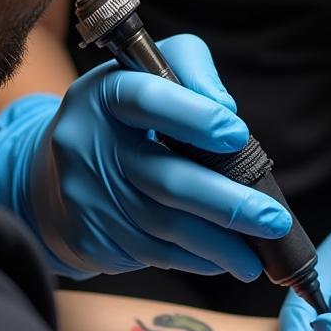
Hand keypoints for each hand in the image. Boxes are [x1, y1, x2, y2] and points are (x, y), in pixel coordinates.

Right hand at [0, 35, 290, 279]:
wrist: (56, 170)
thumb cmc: (126, 115)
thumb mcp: (151, 71)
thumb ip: (191, 70)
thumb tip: (227, 107)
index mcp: (106, 94)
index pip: (148, 101)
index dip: (195, 118)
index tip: (239, 135)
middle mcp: (88, 143)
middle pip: (164, 179)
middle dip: (227, 204)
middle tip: (274, 219)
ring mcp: (86, 194)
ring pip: (164, 225)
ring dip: (219, 245)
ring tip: (257, 257)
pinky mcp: (90, 234)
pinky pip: (152, 252)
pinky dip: (195, 258)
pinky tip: (223, 260)